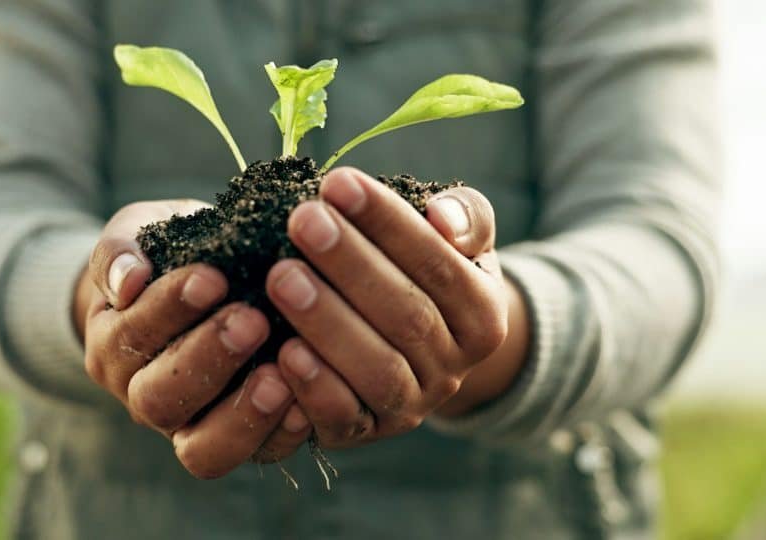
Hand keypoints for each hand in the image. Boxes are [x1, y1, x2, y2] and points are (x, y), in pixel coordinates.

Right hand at [76, 200, 312, 477]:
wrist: (201, 281)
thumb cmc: (169, 251)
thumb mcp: (139, 232)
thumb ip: (121, 251)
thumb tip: (128, 281)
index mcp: (113, 347)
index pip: (131, 338)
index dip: (167, 310)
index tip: (211, 277)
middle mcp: (144, 396)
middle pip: (160, 399)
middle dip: (207, 359)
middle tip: (253, 320)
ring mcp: (192, 427)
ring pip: (202, 448)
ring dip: (241, 412)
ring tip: (279, 374)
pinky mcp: (243, 441)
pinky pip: (258, 454)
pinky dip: (281, 434)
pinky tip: (306, 402)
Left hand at [266, 167, 526, 448]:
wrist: (420, 350)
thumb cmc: (425, 274)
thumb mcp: (458, 241)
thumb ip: (464, 217)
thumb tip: (442, 216)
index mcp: (483, 315)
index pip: (438, 263)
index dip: (388, 223)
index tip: (338, 183)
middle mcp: (454, 368)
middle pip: (406, 316)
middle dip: (350, 264)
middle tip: (302, 220)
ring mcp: (411, 407)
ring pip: (376, 369)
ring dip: (327, 322)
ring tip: (282, 276)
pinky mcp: (365, 433)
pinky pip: (343, 419)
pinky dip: (315, 389)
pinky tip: (282, 351)